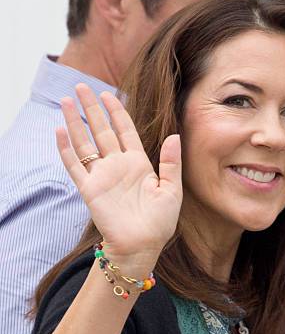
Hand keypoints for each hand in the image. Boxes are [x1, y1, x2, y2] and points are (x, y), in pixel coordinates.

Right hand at [56, 83, 182, 261]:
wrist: (142, 246)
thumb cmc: (159, 223)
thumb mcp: (172, 190)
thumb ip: (171, 163)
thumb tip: (175, 135)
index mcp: (138, 164)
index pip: (124, 131)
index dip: (116, 112)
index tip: (108, 94)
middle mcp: (118, 166)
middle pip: (102, 130)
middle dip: (92, 108)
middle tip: (81, 86)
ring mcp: (102, 177)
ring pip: (85, 143)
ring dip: (75, 122)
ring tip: (66, 101)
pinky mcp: (90, 190)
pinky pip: (75, 166)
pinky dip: (66, 150)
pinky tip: (60, 131)